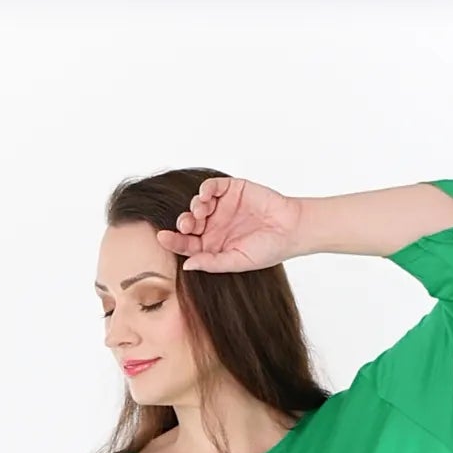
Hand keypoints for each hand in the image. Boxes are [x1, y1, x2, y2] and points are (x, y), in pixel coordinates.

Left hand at [156, 176, 304, 274]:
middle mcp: (215, 226)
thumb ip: (212, 263)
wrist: (290, 230)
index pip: (188, 244)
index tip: (162, 238)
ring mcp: (223, 207)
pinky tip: (206, 195)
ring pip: (198, 204)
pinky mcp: (232, 190)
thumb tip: (187, 266)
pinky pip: (213, 186)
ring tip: (201, 211)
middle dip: (184, 223)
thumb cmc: (267, 250)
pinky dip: (206, 188)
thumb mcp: (237, 261)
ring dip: (194, 206)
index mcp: (214, 246)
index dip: (174, 241)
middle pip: (190, 223)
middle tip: (186, 225)